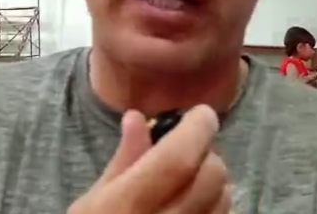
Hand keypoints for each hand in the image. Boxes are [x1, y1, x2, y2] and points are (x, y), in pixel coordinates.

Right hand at [68, 105, 232, 213]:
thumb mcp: (92, 203)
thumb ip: (122, 160)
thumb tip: (137, 117)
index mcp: (125, 207)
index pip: (175, 161)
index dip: (195, 131)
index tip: (202, 113)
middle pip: (209, 178)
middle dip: (207, 152)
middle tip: (191, 145)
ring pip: (224, 201)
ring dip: (215, 179)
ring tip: (193, 176)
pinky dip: (217, 206)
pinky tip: (197, 205)